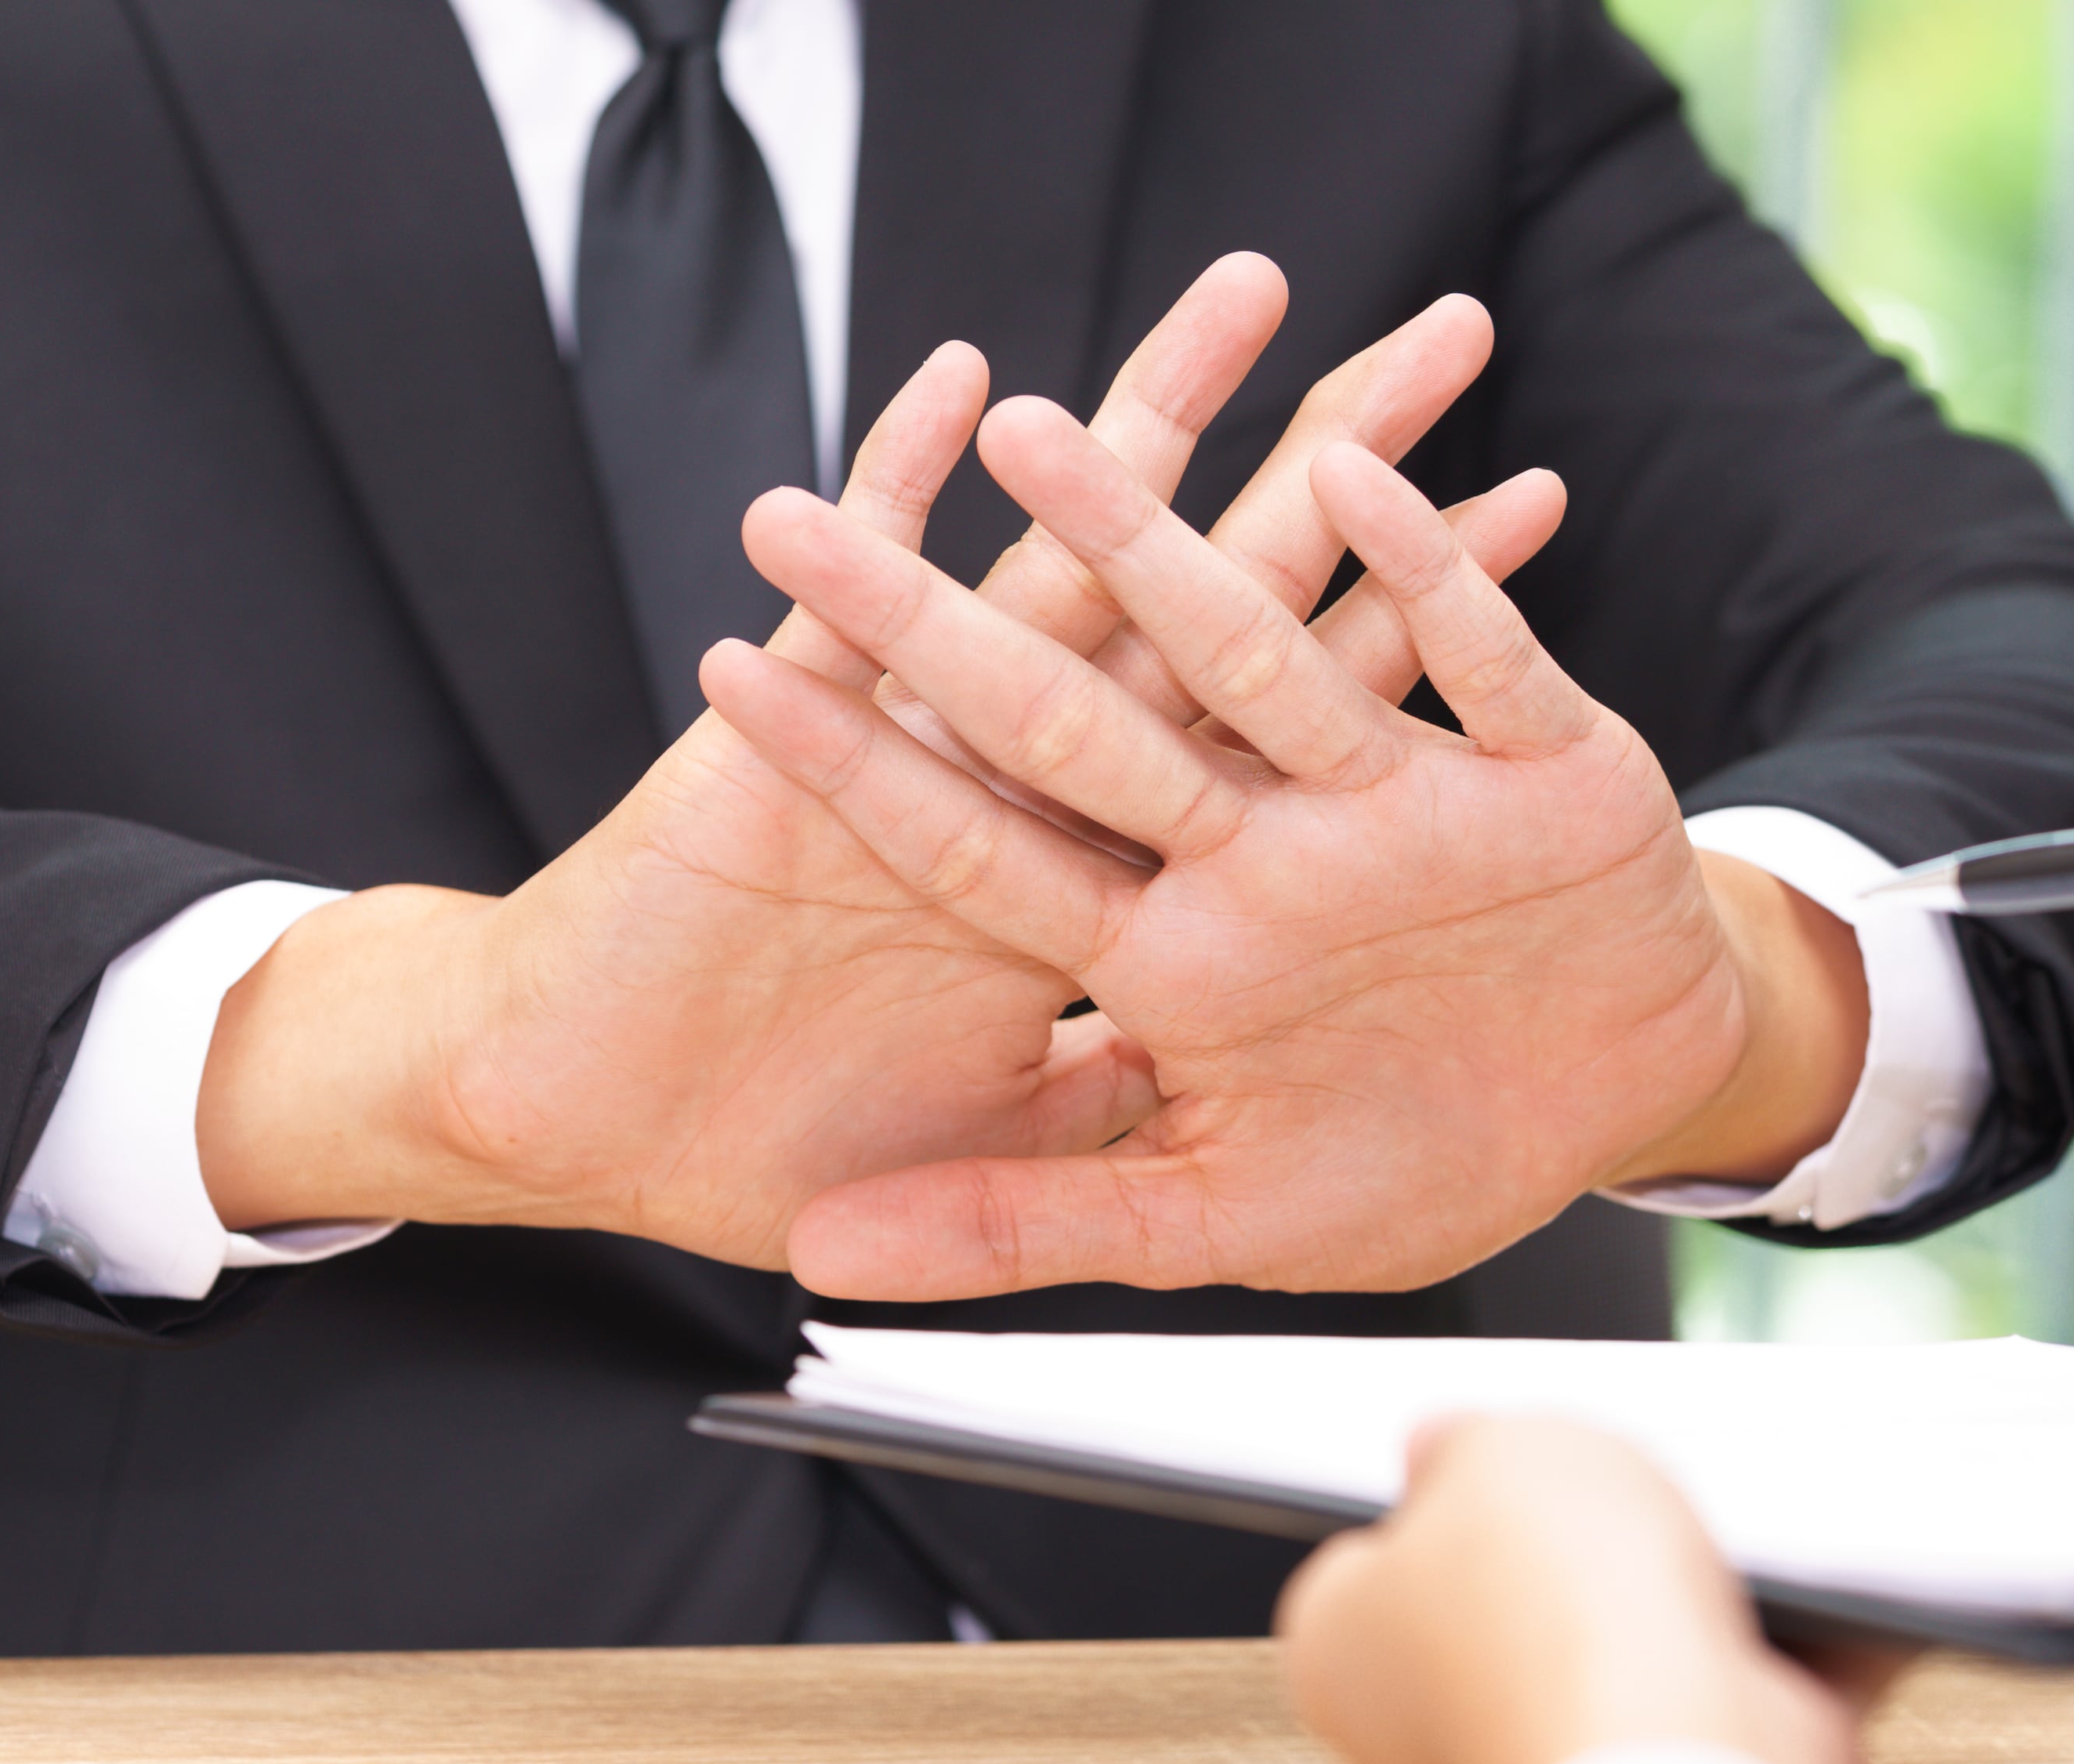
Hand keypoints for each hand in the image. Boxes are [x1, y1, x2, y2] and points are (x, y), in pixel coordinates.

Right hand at [194, 259, 1547, 1267]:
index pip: (1278, 727)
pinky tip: (972, 385)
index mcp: (1095, 876)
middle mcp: (1024, 788)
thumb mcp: (1002, 1160)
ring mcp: (908, 750)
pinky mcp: (783, 738)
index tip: (1511, 517)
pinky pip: (853, 596)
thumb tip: (1283, 1100)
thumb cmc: (747, 1147)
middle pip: (1212, 603)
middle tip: (1444, 335)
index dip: (1397, 625)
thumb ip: (1122, 1133)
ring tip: (1253, 291)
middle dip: (1325, 467)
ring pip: (1056, 561)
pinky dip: (903, 483)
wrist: (562, 1121)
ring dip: (1144, 427)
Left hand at [710, 401, 1866, 1297]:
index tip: (724, 671)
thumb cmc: (1419, 1152)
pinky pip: (1473, 658)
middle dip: (933, 613)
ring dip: (1150, 540)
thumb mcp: (1208, 1215)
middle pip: (1067, 712)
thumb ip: (1021, 1223)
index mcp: (1167, 948)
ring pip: (1251, 645)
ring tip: (1047, 423)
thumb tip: (816, 1258)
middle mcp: (1249, 849)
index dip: (857, 766)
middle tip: (783, 514)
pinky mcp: (1534, 763)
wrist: (1626, 1098)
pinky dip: (1431, 577)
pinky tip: (1358, 481)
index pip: (979, 843)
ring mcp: (1382, 798)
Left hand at [1277, 1418, 1860, 1763]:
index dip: (1447, 1498)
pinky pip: (1749, 1722)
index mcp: (1342, 1656)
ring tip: (1758, 1536)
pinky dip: (1803, 1669)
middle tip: (1641, 1487)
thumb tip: (1450, 1452)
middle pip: (1517, 1609)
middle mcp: (1432, 1747)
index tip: (1502, 1455)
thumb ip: (1469, 1439)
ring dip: (1707, 1604)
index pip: (1375, 1561)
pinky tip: (1839, 1603)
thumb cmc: (1554, 1627)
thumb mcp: (1495, 1450)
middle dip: (1590, 1552)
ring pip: (1640, 1667)